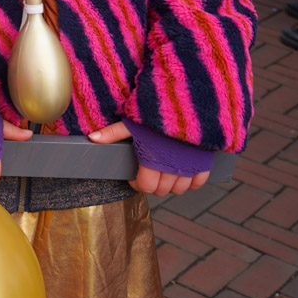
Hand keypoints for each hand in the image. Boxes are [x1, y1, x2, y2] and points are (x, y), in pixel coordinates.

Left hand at [87, 121, 211, 195]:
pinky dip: (191, 181)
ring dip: (171, 185)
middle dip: (153, 185)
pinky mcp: (204, 162)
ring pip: (180, 189)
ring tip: (163, 173)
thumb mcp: (134, 122)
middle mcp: (172, 169)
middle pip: (162, 190)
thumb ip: (114, 133)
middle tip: (147, 174)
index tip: (134, 177)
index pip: (146, 187)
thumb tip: (92, 138)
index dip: (137, 184)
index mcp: (152, 162)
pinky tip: (182, 172)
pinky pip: (199, 182)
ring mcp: (190, 167)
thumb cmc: (158, 115)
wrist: (191, 106)